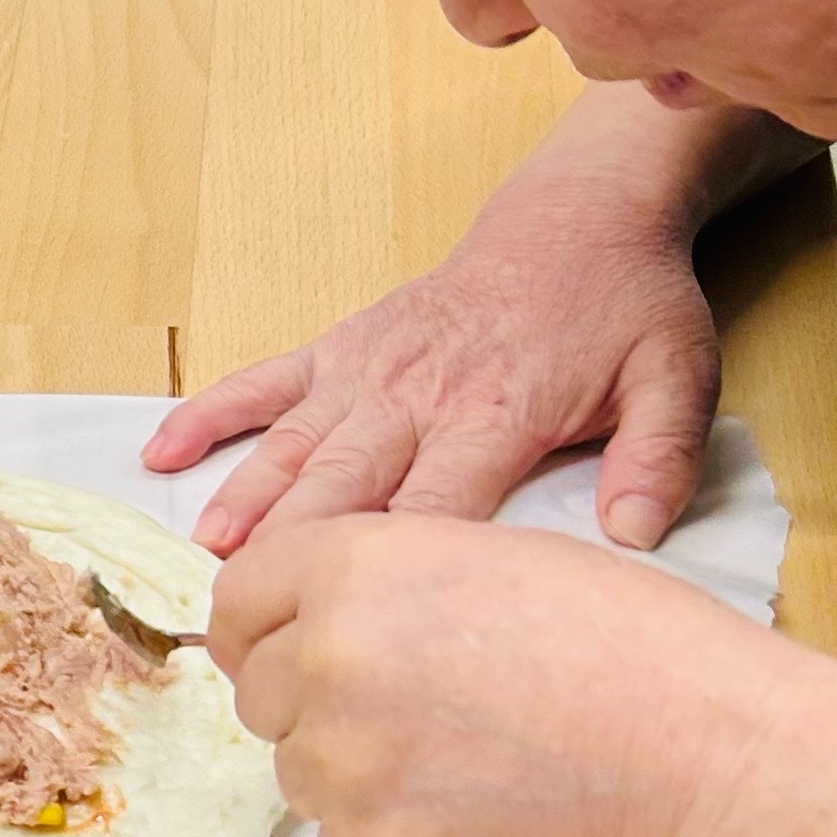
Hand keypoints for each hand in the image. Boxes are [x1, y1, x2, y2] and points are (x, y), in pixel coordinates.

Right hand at [144, 85, 769, 554]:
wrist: (578, 222)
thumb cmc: (624, 309)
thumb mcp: (676, 379)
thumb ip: (658, 458)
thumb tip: (632, 536)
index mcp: (495, 413)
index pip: (432, 503)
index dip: (388, 559)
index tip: (348, 614)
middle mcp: (415, 394)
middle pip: (341, 481)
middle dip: (293, 545)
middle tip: (248, 606)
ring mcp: (367, 369)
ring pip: (291, 443)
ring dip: (244, 497)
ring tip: (205, 549)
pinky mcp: (340, 348)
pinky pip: (261, 382)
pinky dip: (208, 415)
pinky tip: (160, 454)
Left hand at [206, 512, 807, 836]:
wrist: (700, 764)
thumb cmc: (629, 651)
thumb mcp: (490, 561)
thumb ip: (377, 587)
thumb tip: (311, 627)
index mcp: (353, 572)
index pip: (237, 599)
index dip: (261, 626)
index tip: (280, 647)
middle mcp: (323, 664)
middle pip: (262, 693)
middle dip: (316, 701)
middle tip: (417, 710)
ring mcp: (340, 769)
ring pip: (300, 773)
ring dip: (358, 771)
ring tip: (470, 761)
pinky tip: (482, 815)